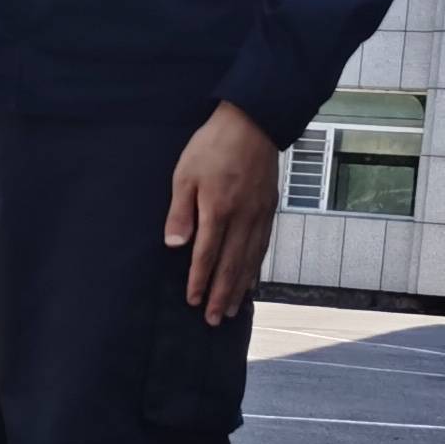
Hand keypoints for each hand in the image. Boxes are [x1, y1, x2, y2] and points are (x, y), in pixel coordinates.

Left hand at [165, 102, 280, 323]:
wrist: (253, 123)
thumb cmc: (212, 146)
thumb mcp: (185, 174)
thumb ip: (180, 211)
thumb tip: (175, 245)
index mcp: (218, 210)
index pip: (207, 254)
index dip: (199, 280)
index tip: (192, 300)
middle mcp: (242, 218)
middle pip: (231, 265)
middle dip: (220, 294)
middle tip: (212, 319)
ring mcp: (259, 215)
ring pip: (249, 260)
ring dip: (238, 288)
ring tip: (230, 310)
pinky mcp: (269, 210)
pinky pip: (262, 247)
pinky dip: (255, 269)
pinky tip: (250, 282)